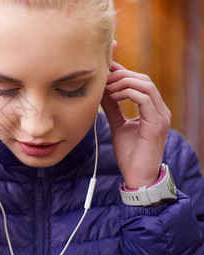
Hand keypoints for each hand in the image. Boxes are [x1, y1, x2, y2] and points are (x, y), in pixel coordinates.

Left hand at [101, 61, 170, 188]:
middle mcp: (160, 110)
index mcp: (153, 110)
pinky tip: (112, 96)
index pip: (141, 82)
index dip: (124, 72)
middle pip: (144, 80)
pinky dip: (127, 93)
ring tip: (106, 88)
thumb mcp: (118, 125)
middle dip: (122, 75)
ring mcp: (161, 116)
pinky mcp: (156, 124)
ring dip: (123, 83)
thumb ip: (112, 108)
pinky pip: (145, 99)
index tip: (106, 69)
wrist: (137, 177)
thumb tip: (102, 91)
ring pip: (146, 86)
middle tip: (103, 78)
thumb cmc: (129, 154)